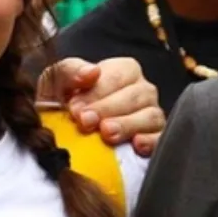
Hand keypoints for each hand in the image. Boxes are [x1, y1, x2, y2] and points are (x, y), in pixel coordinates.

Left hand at [39, 57, 164, 156]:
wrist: (58, 132)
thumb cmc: (61, 101)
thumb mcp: (56, 81)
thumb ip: (70, 71)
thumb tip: (91, 72)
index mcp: (122, 70)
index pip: (119, 74)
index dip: (97, 90)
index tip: (76, 107)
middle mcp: (141, 90)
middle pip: (136, 95)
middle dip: (108, 108)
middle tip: (86, 121)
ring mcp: (151, 115)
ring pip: (150, 116)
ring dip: (127, 125)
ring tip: (106, 134)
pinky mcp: (155, 139)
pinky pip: (161, 138)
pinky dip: (151, 141)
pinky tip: (136, 145)